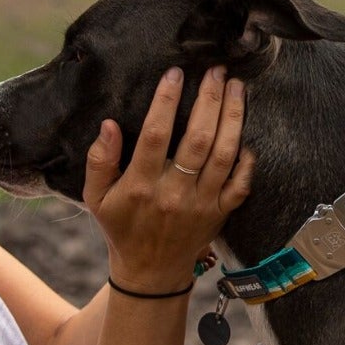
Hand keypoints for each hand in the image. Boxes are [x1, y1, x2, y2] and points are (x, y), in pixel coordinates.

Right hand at [84, 67, 252, 291]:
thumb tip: (108, 124)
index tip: (175, 74)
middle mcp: (174, 193)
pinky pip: (241, 185)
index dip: (166, 102)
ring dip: (233, 118)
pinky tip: (248, 135)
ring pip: (224, 155)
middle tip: (217, 71)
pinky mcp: (220, 213)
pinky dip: (248, 161)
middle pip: (198, 139)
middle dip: (210, 100)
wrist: (150, 273)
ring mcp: (202, 204)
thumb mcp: (96, 198)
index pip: (155, 135)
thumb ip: (99, 161)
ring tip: (238, 88)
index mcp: (141, 186)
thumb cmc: (121, 228)